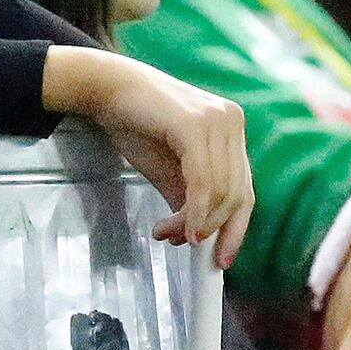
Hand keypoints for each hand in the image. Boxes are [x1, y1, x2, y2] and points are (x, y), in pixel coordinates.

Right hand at [44, 50, 252, 264]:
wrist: (105, 89)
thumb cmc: (135, 125)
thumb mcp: (168, 170)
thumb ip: (188, 197)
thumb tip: (199, 236)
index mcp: (231, 130)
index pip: (244, 190)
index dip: (235, 230)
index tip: (220, 260)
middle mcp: (232, 122)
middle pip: (237, 195)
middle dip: (210, 229)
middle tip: (180, 245)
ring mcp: (218, 120)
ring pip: (220, 192)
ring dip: (194, 224)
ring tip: (166, 234)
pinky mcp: (196, 124)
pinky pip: (203, 181)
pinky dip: (193, 211)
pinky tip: (177, 226)